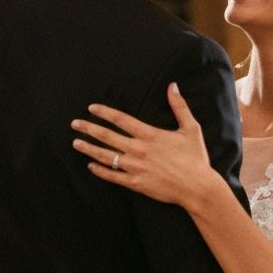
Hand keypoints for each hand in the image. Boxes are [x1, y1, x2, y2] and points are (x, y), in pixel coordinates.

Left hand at [72, 84, 216, 207]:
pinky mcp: (137, 183)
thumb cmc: (195, 157)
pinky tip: (91, 166)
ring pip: (107, 156)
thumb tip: (172, 86)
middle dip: (89, 129)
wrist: (197, 187)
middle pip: (108, 136)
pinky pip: (114, 176)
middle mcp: (140, 150)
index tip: (92, 108)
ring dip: (90, 149)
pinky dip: (101, 171)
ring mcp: (136, 168)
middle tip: (75, 124)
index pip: (122, 120)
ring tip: (76, 143)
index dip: (105, 113)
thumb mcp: (191, 128)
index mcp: (150, 135)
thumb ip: (179, 106)